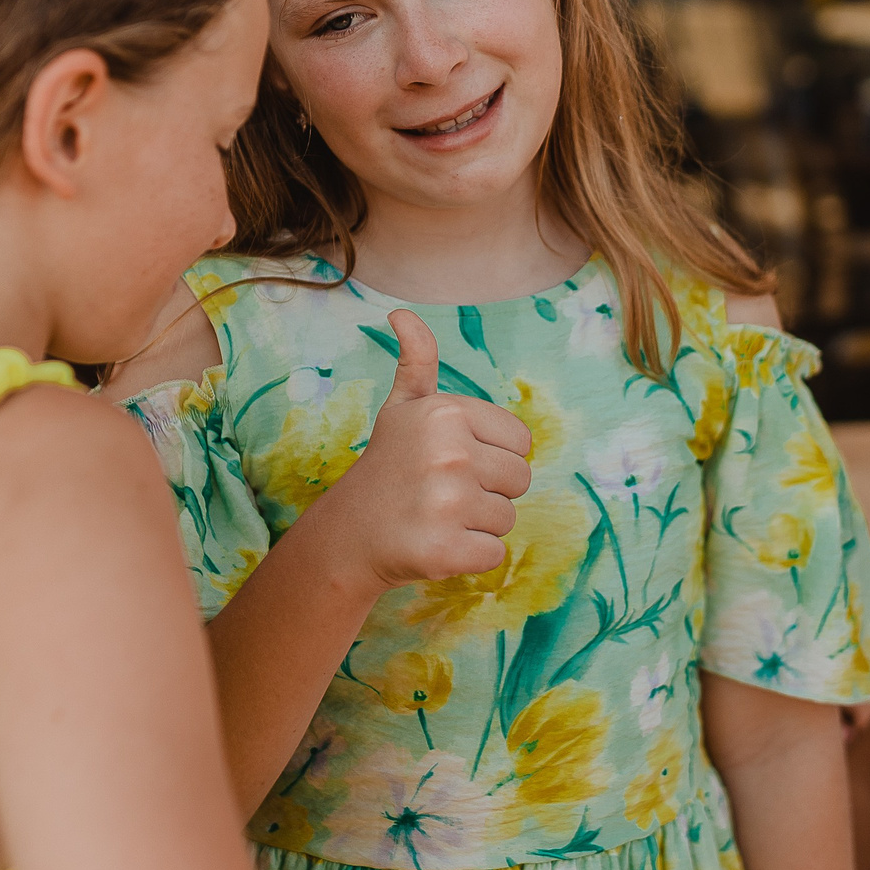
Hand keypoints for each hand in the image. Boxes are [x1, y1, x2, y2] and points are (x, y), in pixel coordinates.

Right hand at [310, 309, 531, 588]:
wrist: (349, 535)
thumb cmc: (388, 466)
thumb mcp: (402, 407)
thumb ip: (417, 360)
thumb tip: (401, 314)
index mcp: (447, 412)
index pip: (521, 442)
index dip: (492, 456)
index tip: (452, 461)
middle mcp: (450, 453)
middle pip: (520, 480)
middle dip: (489, 491)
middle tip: (443, 492)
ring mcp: (448, 503)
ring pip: (508, 518)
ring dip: (478, 524)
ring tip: (436, 516)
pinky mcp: (447, 550)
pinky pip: (495, 554)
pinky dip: (471, 556)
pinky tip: (436, 544)